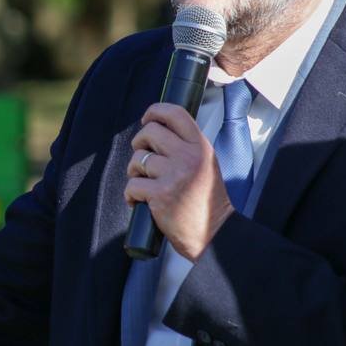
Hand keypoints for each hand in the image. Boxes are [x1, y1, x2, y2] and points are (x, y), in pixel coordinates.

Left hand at [125, 102, 234, 259]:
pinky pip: (132, 184)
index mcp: (201, 147)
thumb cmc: (206, 201)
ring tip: (144, 184)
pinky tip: (139, 202)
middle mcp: (189, 157)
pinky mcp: (161, 195)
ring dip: (134, 172)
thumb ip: (187, 146)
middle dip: (139, 144)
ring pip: (138, 159)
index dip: (155, 111)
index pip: (175, 113)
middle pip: (150, 132)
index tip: (147, 119)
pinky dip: (131, 195)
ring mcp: (174, 175)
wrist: (214, 234)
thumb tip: (156, 131)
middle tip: (142, 159)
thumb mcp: (206, 164)